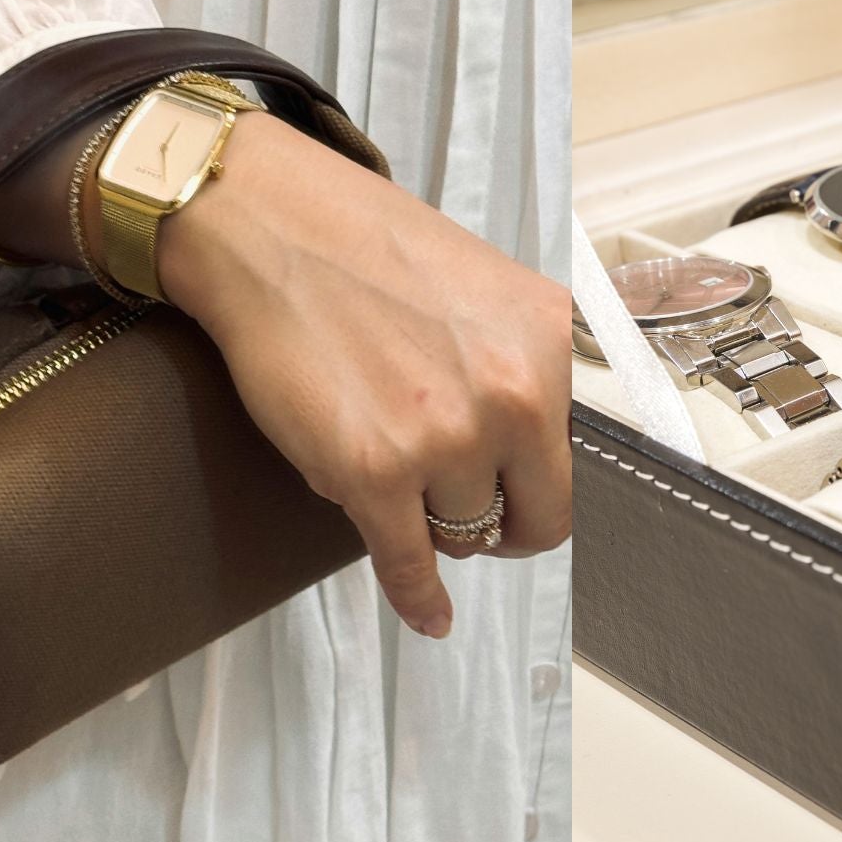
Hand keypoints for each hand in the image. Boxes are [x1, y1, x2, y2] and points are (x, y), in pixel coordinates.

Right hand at [156, 113, 571, 638]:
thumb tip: (535, 450)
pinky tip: (428, 614)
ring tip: (392, 471)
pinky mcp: (374, 472)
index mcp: (547, 342)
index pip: (572, 463)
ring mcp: (445, 437)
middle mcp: (513, 393)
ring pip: (462, 532)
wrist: (269, 227)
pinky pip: (409, 565)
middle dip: (503, 524)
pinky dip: (419, 599)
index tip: (521, 502)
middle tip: (476, 520)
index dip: (538, 488)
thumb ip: (521, 366)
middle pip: (534, 515)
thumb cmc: (364, 250)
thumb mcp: (485, 292)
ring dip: (431, 520)